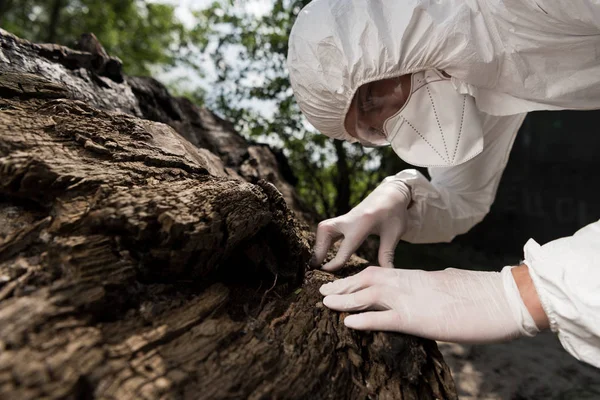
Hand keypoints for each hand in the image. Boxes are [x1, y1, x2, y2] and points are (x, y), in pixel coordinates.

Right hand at [311, 177, 410, 270]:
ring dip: (319, 243)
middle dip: (319, 249)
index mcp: (363, 223)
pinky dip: (323, 239)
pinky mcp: (344, 218)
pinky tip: (323, 251)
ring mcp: (346, 217)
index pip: (346, 246)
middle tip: (314, 266)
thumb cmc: (395, 213)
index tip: (326, 272)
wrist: (391, 193)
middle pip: (326, 231)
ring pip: (324, 227)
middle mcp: (350, 219)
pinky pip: (328, 227)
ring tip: (317, 260)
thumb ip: (387, 254)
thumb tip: (386, 274)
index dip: (335, 261)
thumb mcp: (394, 234)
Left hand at [319, 266, 540, 342]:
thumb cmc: (482, 293)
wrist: (504, 298)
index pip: (380, 273)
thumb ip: (433, 284)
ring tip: (325, 303)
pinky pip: (384, 319)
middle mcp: (410, 284)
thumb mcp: (451, 283)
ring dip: (344, 299)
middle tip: (323, 291)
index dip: (357, 278)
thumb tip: (427, 284)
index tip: (342, 283)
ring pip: (369, 295)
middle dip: (343, 286)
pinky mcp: (418, 319)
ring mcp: (412, 300)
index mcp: (417, 276)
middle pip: (368, 280)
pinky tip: (347, 322)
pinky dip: (363, 320)